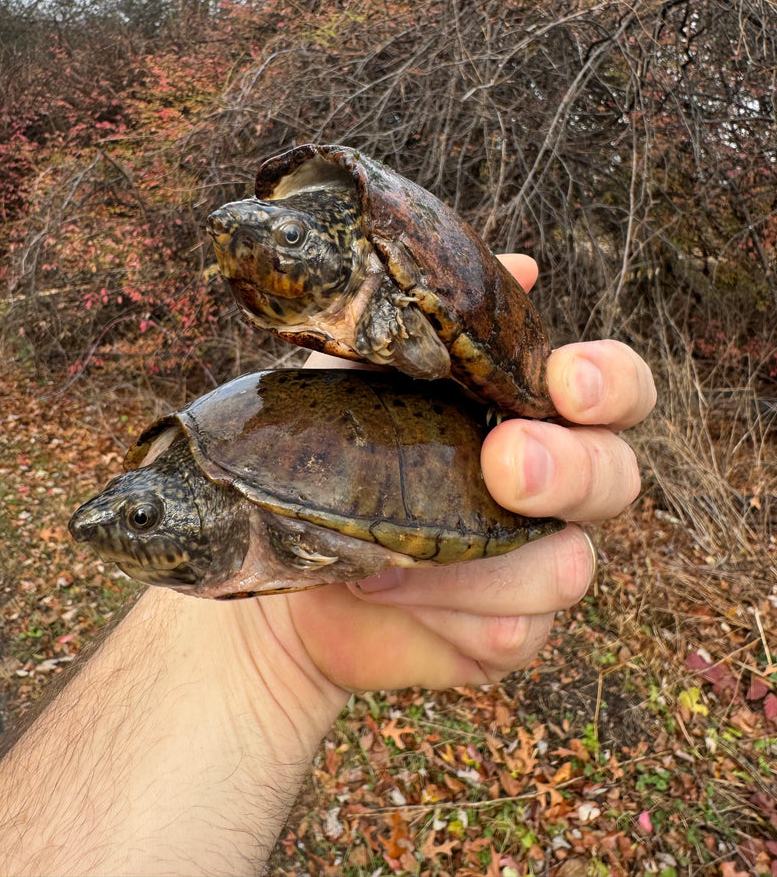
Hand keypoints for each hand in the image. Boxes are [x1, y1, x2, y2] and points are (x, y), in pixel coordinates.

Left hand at [290, 254, 656, 691]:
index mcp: (535, 414)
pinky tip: (382, 588)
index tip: (563, 381)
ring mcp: (536, 568)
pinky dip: (440, 611)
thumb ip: (441, 325)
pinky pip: (512, 634)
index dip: (611, 384)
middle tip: (501, 464)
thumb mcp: (373, 372)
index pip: (619, 390)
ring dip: (473, 559)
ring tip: (383, 546)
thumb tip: (521, 266)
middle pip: (618, 479)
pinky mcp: (507, 637)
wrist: (283, 554)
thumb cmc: (336, 446)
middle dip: (566, 471)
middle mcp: (557, 490)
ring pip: (566, 569)